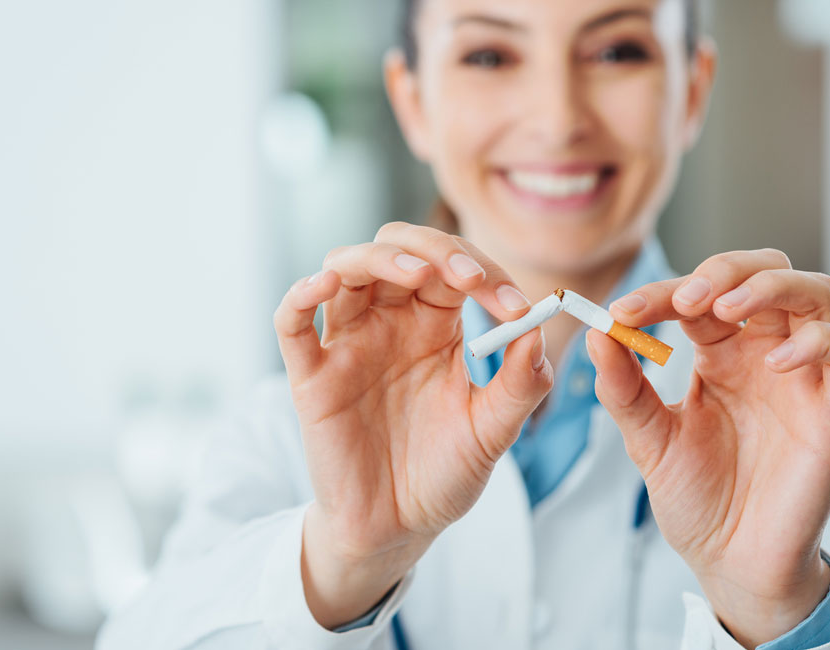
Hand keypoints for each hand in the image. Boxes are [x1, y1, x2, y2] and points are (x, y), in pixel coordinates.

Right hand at [274, 222, 552, 627]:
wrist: (398, 528)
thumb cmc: (444, 474)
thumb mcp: (492, 432)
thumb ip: (518, 384)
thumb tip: (537, 329)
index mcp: (434, 326)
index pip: (453, 269)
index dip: (485, 272)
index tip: (516, 306)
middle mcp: (389, 322)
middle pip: (397, 249)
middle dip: (436, 249)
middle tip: (471, 278)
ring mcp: (346, 344)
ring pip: (346, 268)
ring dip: (380, 258)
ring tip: (419, 273)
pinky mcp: (310, 376)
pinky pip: (292, 323)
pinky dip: (300, 295)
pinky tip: (324, 284)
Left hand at [589, 249, 829, 647]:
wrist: (730, 561)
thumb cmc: (695, 498)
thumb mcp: (648, 440)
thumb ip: (623, 388)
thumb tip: (595, 333)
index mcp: (717, 354)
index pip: (696, 295)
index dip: (659, 293)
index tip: (620, 312)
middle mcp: (762, 354)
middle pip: (765, 270)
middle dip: (724, 270)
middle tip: (684, 299)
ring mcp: (801, 376)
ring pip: (814, 292)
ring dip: (770, 286)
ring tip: (727, 309)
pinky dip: (817, 341)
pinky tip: (777, 361)